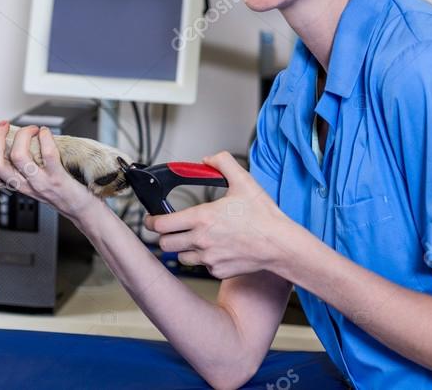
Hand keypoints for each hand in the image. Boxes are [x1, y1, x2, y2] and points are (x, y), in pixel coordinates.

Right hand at [0, 123, 97, 220]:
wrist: (80, 208)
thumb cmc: (55, 189)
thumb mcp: (28, 180)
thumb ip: (15, 165)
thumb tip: (7, 139)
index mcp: (11, 185)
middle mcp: (21, 186)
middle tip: (3, 125)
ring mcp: (38, 184)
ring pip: (18, 158)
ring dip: (23, 135)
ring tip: (32, 129)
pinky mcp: (56, 179)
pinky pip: (47, 156)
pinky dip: (45, 139)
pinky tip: (45, 132)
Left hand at [143, 152, 292, 278]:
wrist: (280, 244)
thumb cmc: (263, 216)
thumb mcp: (244, 181)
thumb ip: (223, 163)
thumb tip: (209, 159)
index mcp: (202, 218)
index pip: (161, 225)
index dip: (151, 221)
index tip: (152, 219)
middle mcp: (201, 240)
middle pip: (165, 244)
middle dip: (164, 236)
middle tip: (170, 229)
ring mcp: (208, 258)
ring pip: (181, 257)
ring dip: (183, 248)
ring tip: (195, 238)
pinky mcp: (217, 271)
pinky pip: (202, 266)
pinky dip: (204, 259)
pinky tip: (215, 248)